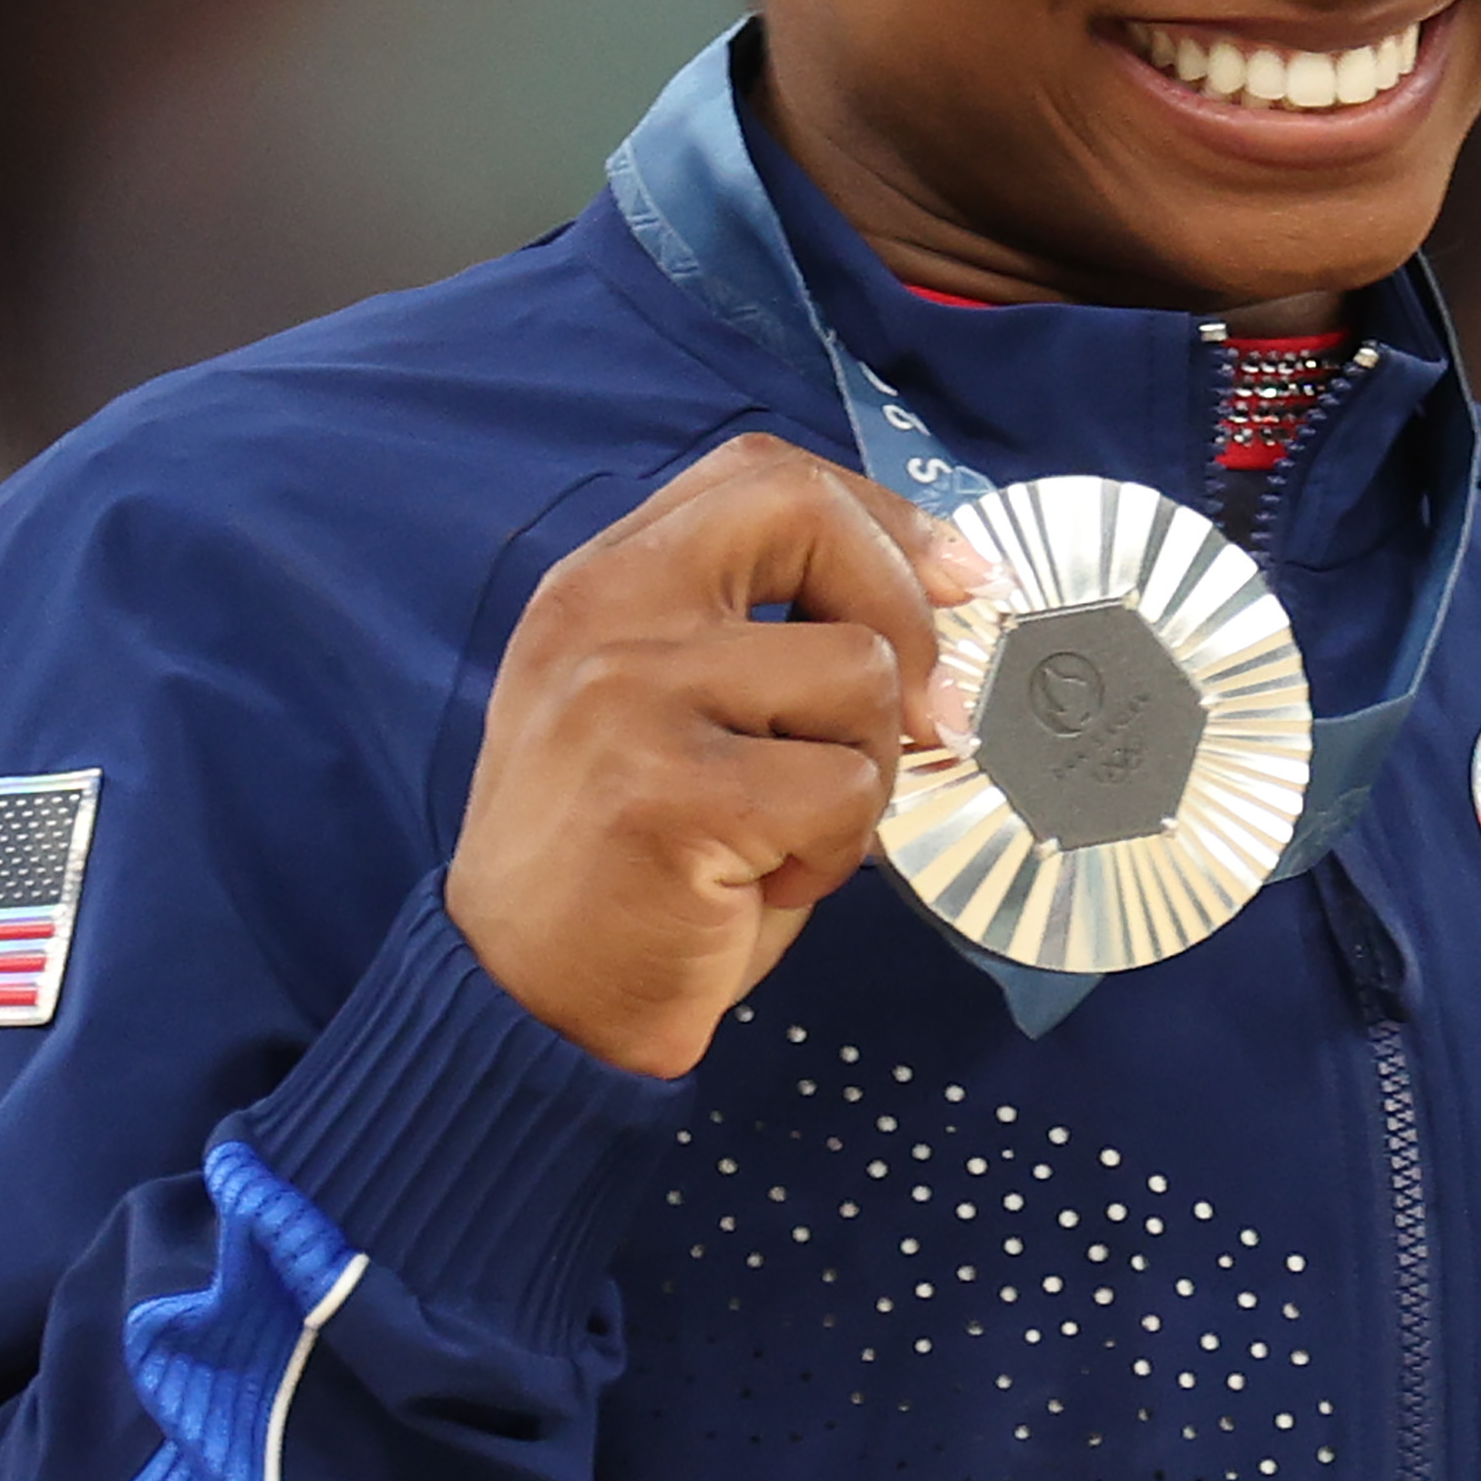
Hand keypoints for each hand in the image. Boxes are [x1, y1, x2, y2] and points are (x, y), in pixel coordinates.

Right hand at [447, 435, 989, 1077]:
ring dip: (867, 770)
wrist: (523, 1005)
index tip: (956, 578)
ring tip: (793, 834)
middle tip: (924, 709)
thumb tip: (942, 609)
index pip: (764, 475)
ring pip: (857, 670)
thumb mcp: (670, 711)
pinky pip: (844, 788)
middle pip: (805, 513)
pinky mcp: (669, 791)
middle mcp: (603, 613)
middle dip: (903, 604)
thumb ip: (763, 637)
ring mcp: (628, 694)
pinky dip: (837, 852)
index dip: (882, 516)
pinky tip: (765, 882)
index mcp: (602, 582)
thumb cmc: (629, 866)